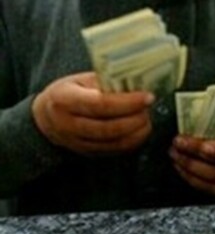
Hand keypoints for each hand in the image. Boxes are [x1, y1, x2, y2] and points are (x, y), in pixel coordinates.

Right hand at [32, 72, 153, 154]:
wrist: (46, 119)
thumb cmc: (67, 94)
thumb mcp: (79, 80)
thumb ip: (105, 81)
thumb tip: (137, 83)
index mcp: (63, 100)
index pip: (101, 104)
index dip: (128, 102)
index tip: (147, 97)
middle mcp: (68, 124)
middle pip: (109, 126)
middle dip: (135, 118)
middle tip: (148, 108)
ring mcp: (77, 142)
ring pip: (114, 141)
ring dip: (137, 131)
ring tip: (146, 118)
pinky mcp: (88, 153)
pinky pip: (115, 150)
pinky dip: (133, 141)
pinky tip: (141, 130)